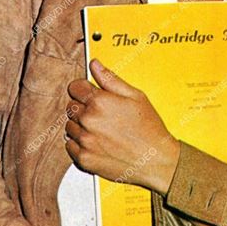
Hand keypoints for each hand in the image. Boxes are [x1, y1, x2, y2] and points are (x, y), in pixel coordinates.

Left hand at [65, 59, 180, 194]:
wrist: (156, 160)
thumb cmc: (149, 128)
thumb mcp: (135, 96)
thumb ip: (110, 79)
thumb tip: (95, 64)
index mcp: (100, 102)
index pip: (75, 87)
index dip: (83, 88)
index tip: (89, 92)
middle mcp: (89, 121)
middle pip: (71, 106)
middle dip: (82, 107)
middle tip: (101, 113)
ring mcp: (85, 141)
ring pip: (69, 126)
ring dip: (80, 125)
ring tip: (101, 129)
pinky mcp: (84, 159)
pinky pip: (70, 145)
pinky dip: (79, 143)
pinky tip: (96, 141)